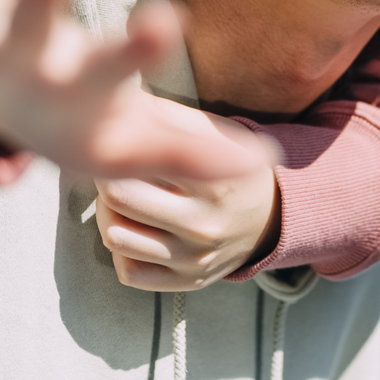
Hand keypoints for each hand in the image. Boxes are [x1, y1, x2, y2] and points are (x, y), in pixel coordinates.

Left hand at [95, 109, 280, 290]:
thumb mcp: (213, 132)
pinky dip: (125, 251)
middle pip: (116, 199)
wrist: (272, 218)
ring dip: (109, 215)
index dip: (117, 150)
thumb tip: (119, 97)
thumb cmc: (230, 165)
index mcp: (212, 180)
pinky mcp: (187, 282)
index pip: (137, 163)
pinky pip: (129, 272)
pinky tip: (138, 232)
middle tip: (114, 171)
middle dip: (107, 180)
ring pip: (116, 238)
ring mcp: (195, 259)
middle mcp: (204, 225)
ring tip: (122, 202)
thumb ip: (169, 116)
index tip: (119, 145)